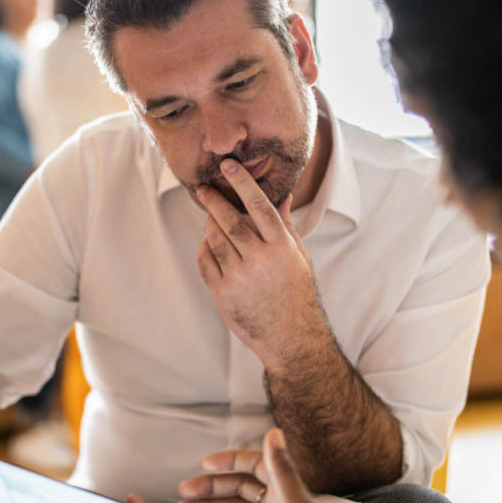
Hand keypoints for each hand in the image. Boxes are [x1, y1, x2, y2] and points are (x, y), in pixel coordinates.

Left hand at [195, 159, 328, 373]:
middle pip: (230, 220)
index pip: (259, 205)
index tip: (228, 165)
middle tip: (204, 189)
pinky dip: (203, 249)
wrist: (291, 336)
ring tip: (210, 220)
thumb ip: (285, 224)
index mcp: (281, 246)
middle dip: (214, 201)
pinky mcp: (224, 293)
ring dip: (209, 225)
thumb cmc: (296, 292)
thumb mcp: (298, 256)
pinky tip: (208, 246)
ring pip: (214, 239)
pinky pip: (205, 261)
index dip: (242, 182)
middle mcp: (260, 259)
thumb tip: (283, 194)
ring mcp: (240, 277)